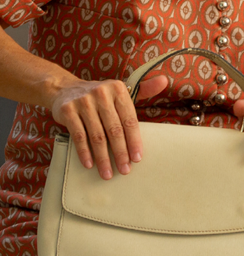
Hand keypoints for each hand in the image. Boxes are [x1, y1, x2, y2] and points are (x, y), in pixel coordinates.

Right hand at [50, 73, 168, 179]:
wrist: (65, 89)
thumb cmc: (100, 95)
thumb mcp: (120, 90)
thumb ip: (143, 89)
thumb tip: (165, 81)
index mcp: (118, 89)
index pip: (130, 119)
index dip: (134, 140)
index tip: (138, 158)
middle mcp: (102, 93)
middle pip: (114, 129)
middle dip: (121, 153)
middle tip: (125, 170)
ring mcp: (84, 102)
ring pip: (97, 135)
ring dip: (103, 158)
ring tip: (108, 173)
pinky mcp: (68, 111)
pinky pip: (78, 136)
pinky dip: (84, 152)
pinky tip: (90, 164)